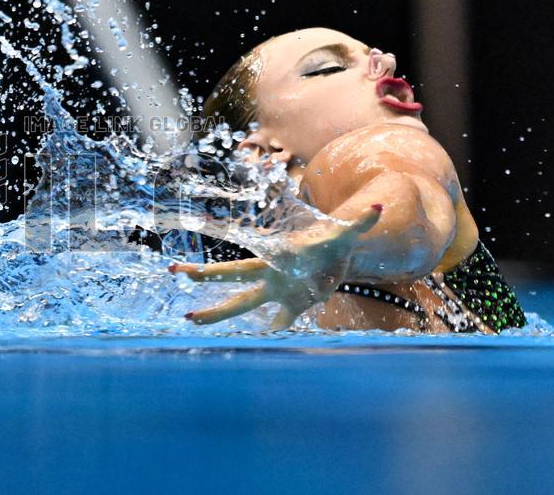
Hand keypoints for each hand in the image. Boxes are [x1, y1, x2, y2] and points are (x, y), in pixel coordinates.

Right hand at [169, 204, 382, 328]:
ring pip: (242, 302)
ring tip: (189, 318)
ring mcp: (278, 290)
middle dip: (204, 275)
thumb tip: (378, 209)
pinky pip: (277, 323)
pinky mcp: (293, 305)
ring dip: (217, 312)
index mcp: (276, 256)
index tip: (195, 261)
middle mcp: (271, 273)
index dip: (219, 261)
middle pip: (232, 277)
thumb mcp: (346, 234)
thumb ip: (360, 223)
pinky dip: (269, 333)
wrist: (340, 253)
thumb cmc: (335, 240)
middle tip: (175, 273)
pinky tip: (249, 345)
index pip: (243, 258)